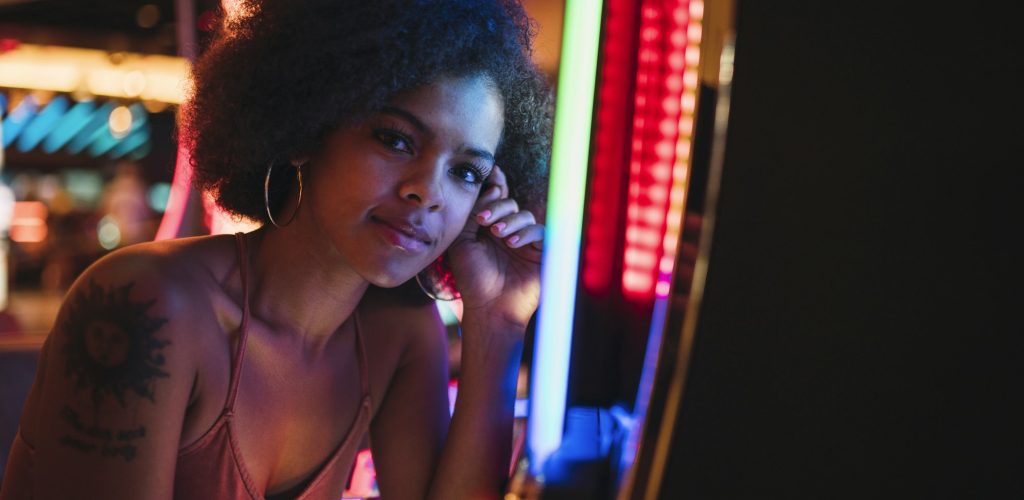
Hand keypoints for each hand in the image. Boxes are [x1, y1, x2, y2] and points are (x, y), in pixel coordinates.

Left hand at [447, 166, 543, 328]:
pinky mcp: (541, 253)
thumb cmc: (473, 279)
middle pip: (510, 203)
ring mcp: (526, 242)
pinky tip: (512, 242)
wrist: (488, 308)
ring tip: (497, 234)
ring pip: (525, 215)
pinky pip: (540, 231)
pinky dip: (526, 233)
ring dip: (510, 220)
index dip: (496, 183)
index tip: (491, 171)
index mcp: (490, 227)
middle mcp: (509, 231)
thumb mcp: (463, 242)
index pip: (496, 199)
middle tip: (483, 221)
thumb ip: (473, 213)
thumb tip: (492, 187)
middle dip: (497, 207)